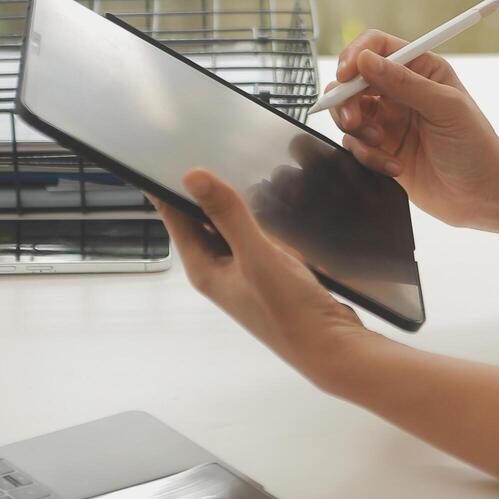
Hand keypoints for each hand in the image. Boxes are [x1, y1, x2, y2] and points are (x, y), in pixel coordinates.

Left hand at [154, 169, 374, 388]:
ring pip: (231, 227)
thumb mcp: (258, 256)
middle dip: (204, 191)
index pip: (173, 217)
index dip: (167, 185)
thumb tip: (192, 176)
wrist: (332, 347)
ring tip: (242, 171)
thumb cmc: (291, 312)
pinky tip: (274, 206)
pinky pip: (255, 238)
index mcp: (203, 269)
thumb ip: (227, 214)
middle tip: (210, 151)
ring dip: (237, 206)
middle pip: (200, 220)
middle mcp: (218, 271)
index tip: (166, 151)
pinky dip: (261, 221)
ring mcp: (243, 273)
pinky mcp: (267, 274)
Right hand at [329, 30, 498, 228]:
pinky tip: (395, 168)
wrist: (481, 195)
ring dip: (356, 130)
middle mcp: (401, 91)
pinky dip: (368, 157)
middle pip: (353, 80)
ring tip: (378, 144)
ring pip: (348, 112)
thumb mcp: (445, 107)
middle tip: (353, 121)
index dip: (356, 56)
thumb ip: (404, 83)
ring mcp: (389, 121)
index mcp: (421, 70)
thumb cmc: (475, 146)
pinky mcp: (382, 150)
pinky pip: (355, 145)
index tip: (345, 76)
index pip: (377, 47)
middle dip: (346, 99)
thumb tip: (364, 60)